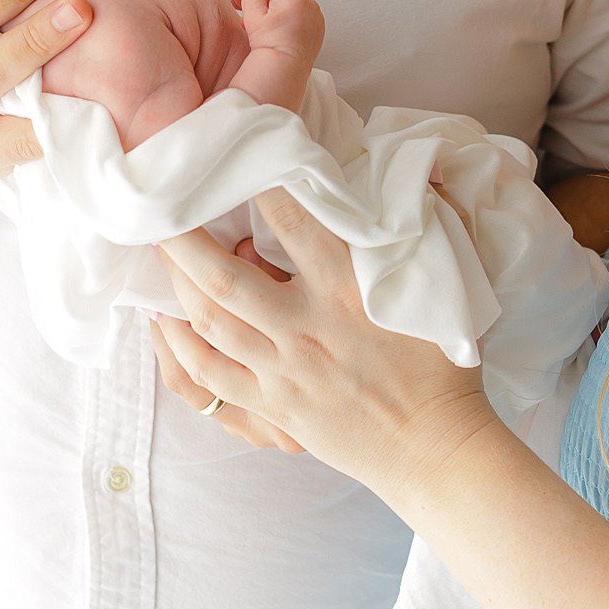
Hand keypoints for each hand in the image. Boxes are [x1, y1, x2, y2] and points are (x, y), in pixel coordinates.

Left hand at [153, 191, 494, 511]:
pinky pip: (208, 374)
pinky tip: (162, 320)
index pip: (291, 221)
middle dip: (185, 238)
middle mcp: (306, 327)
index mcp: (348, 288)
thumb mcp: (452, 283)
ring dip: (175, 282)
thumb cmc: (446, 365)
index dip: (257, 185)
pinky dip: (178, 345)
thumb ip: (437, 221)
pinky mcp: (271, 407)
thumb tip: (424, 170)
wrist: (435, 448)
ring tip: (157, 250)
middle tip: (161, 206)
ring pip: (210, 321)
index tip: (235, 160)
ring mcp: (282, 370)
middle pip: (225, 276)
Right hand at [241, 0, 325, 64]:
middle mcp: (310, 4)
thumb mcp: (252, 14)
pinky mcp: (319, 27)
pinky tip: (284, 34)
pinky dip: (293, 20)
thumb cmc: (269, 45)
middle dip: (271, 2)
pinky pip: (302, 15)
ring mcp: (317, 16)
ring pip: (293, 3)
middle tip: (263, 22)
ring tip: (274, 30)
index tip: (256, 8)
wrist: (284, 69)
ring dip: (282, 11)